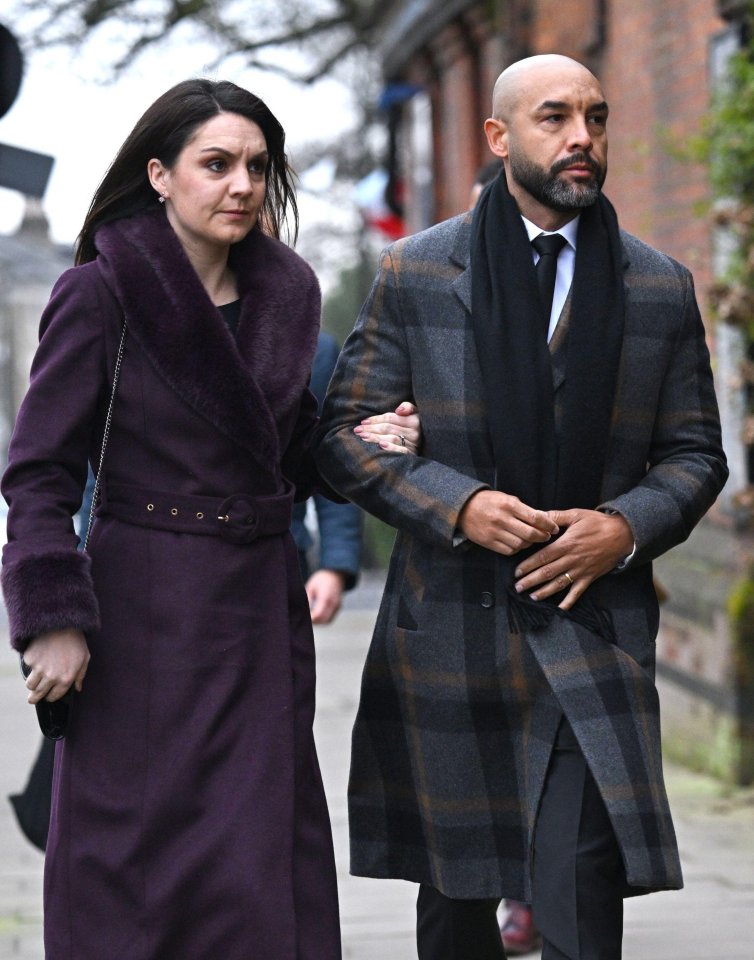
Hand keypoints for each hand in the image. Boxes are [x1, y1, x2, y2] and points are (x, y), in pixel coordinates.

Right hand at [22, 629, 89, 703]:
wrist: (63, 624)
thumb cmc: (76, 642)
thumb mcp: (85, 659)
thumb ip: (81, 676)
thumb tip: (78, 689)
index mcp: (66, 678)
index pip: (54, 696)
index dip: (50, 697)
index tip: (48, 696)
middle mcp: (52, 677)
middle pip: (38, 695)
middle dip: (35, 698)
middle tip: (33, 698)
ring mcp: (39, 668)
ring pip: (30, 685)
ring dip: (32, 685)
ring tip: (34, 682)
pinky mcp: (30, 660)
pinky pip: (27, 668)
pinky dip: (31, 666)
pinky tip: (39, 658)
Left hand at [306, 569, 346, 624]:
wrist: (335, 574)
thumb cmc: (321, 579)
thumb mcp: (311, 587)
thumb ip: (307, 599)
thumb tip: (303, 610)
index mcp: (325, 597)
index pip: (318, 614)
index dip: (310, 619)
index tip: (303, 618)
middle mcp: (333, 603)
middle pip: (323, 620)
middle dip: (314, 622)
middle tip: (305, 620)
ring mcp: (337, 606)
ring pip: (328, 621)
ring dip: (319, 622)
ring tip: (310, 619)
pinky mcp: (338, 607)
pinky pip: (331, 618)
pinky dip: (324, 620)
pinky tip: (317, 617)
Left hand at [353, 401, 420, 453]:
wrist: (428, 441)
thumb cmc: (414, 426)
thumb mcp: (414, 413)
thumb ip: (407, 407)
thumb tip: (399, 410)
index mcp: (414, 420)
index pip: (390, 418)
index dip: (376, 419)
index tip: (363, 422)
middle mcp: (414, 432)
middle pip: (388, 428)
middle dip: (371, 429)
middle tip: (358, 430)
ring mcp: (413, 444)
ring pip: (391, 438)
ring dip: (376, 437)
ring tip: (363, 437)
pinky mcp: (412, 454)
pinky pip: (401, 451)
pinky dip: (391, 448)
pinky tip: (380, 446)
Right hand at [457, 490, 558, 555]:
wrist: (463, 508)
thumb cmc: (489, 501)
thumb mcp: (506, 498)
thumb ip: (523, 509)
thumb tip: (543, 519)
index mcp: (509, 505)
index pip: (535, 517)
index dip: (549, 525)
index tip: (555, 528)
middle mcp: (502, 519)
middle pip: (530, 534)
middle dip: (542, 537)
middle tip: (547, 536)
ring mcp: (495, 532)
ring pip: (520, 544)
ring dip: (529, 544)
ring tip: (532, 540)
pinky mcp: (488, 542)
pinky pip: (509, 550)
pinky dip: (517, 549)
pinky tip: (519, 544)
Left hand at [514, 509, 633, 608]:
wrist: (623, 534)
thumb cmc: (598, 523)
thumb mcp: (576, 514)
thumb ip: (556, 516)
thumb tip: (539, 516)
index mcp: (566, 544)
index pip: (543, 557)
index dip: (528, 565)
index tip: (517, 572)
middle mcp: (572, 559)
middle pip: (547, 572)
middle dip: (531, 581)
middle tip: (518, 588)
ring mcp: (581, 570)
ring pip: (559, 584)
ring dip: (544, 592)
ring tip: (532, 597)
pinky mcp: (590, 577)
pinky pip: (578, 592)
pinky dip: (569, 602)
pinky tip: (560, 609)